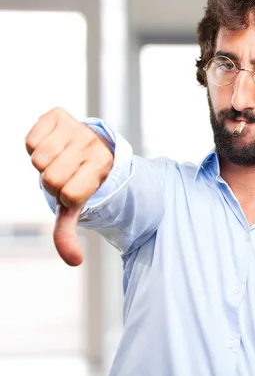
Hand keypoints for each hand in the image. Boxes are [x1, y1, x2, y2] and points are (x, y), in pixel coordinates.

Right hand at [25, 107, 113, 265]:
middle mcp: (92, 144)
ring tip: (58, 159)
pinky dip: (35, 145)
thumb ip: (69, 232)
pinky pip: (30, 139)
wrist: (88, 144)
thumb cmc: (82, 177)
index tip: (76, 188)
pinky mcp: (58, 114)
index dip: (66, 197)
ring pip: (39, 159)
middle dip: (53, 182)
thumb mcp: (78, 203)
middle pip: (51, 178)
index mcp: (103, 166)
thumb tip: (74, 261)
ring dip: (43, 163)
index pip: (70, 195)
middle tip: (66, 174)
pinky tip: (51, 144)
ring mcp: (76, 127)